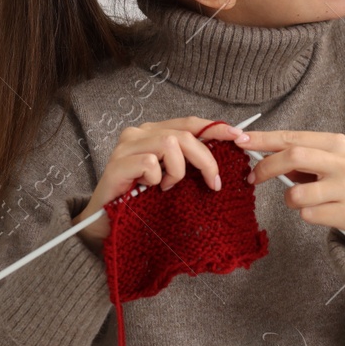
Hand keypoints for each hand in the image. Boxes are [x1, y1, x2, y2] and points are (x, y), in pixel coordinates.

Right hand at [76, 117, 246, 245]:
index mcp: (153, 132)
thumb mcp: (172, 176)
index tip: (239, 137)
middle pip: (184, 133)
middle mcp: (138, 134)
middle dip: (206, 159)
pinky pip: (151, 163)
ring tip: (167, 187)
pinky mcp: (116, 165)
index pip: (189, 122)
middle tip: (213, 183)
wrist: (105, 222)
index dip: (216, 128)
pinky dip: (158, 178)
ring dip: (178, 170)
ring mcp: (125, 147)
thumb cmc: (141, 198)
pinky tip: (150, 189)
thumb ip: (189, 160)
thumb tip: (225, 153)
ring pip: (170, 144)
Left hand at [236, 130, 344, 253]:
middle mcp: (343, 162)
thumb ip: (298, 156)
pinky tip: (321, 212)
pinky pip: (308, 215)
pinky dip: (306, 215)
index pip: (292, 137)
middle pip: (294, 157)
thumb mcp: (328, 161)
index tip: (240, 141)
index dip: (263, 139)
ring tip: (302, 200)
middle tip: (253, 177)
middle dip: (266, 167)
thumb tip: (258, 152)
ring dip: (290, 199)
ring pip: (297, 193)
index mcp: (336, 143)